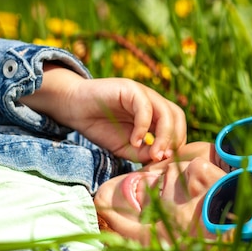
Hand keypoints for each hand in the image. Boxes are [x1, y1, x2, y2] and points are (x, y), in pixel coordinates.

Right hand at [19, 64, 186, 162]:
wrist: (75, 109)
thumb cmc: (100, 127)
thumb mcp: (125, 148)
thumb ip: (143, 153)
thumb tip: (160, 159)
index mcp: (154, 115)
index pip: (177, 127)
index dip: (175, 145)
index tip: (164, 162)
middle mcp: (152, 102)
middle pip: (177, 117)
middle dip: (174, 140)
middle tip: (161, 158)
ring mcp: (142, 94)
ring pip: (166, 112)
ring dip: (163, 136)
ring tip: (153, 153)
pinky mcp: (130, 89)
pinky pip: (145, 107)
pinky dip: (143, 126)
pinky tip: (134, 140)